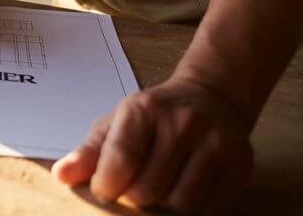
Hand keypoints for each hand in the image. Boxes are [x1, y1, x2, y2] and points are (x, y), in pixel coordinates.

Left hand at [51, 76, 253, 213]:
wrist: (211, 98)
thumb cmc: (154, 117)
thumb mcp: (116, 123)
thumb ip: (89, 152)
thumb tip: (61, 176)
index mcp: (144, 109)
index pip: (121, 160)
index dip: (107, 186)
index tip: (106, 189)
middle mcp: (183, 122)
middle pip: (147, 190)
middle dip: (135, 198)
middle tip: (137, 187)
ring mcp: (216, 143)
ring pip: (179, 204)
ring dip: (164, 206)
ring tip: (162, 187)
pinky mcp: (241, 165)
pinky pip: (209, 210)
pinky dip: (193, 210)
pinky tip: (186, 188)